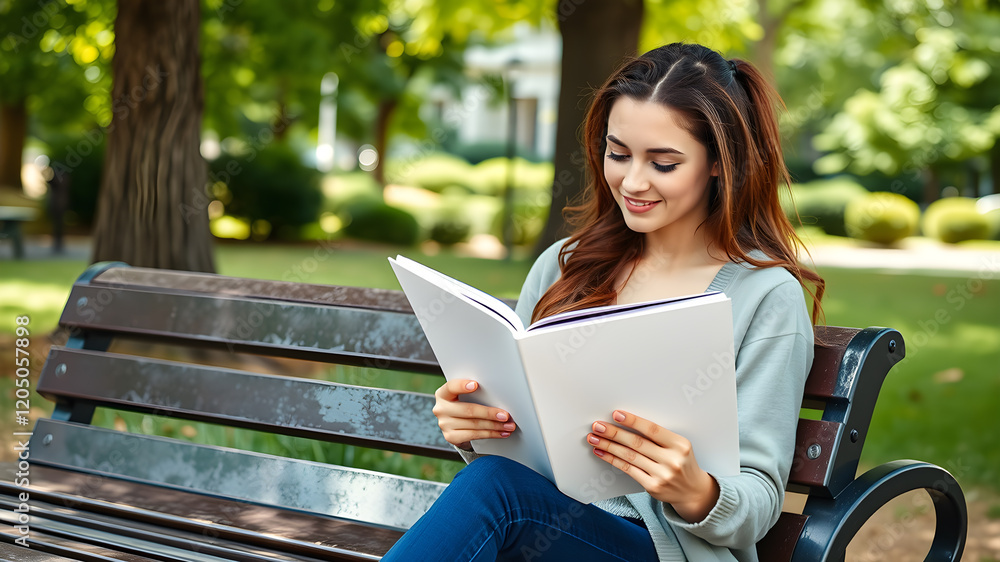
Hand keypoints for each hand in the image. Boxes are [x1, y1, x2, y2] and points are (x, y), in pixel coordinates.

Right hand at [432, 379, 515, 449]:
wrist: (455, 424)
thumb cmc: (464, 404)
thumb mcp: (465, 396)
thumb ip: (474, 393)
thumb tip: (497, 395)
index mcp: (443, 394)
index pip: (451, 387)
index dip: (462, 385)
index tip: (476, 385)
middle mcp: (441, 409)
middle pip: (468, 410)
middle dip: (489, 413)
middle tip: (505, 415)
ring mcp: (444, 424)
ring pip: (474, 425)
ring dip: (494, 426)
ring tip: (508, 425)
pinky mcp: (451, 437)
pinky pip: (474, 435)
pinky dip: (490, 434)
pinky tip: (500, 433)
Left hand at [587, 410, 719, 522]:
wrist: (693, 491)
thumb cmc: (681, 462)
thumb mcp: (678, 446)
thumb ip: (658, 437)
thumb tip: (625, 423)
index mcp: (680, 444)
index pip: (652, 430)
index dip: (633, 421)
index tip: (616, 414)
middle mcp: (672, 460)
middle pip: (637, 443)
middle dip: (614, 433)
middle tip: (598, 426)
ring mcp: (662, 475)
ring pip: (629, 456)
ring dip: (609, 446)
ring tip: (594, 438)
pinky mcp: (653, 487)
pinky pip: (628, 470)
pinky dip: (612, 460)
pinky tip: (602, 452)